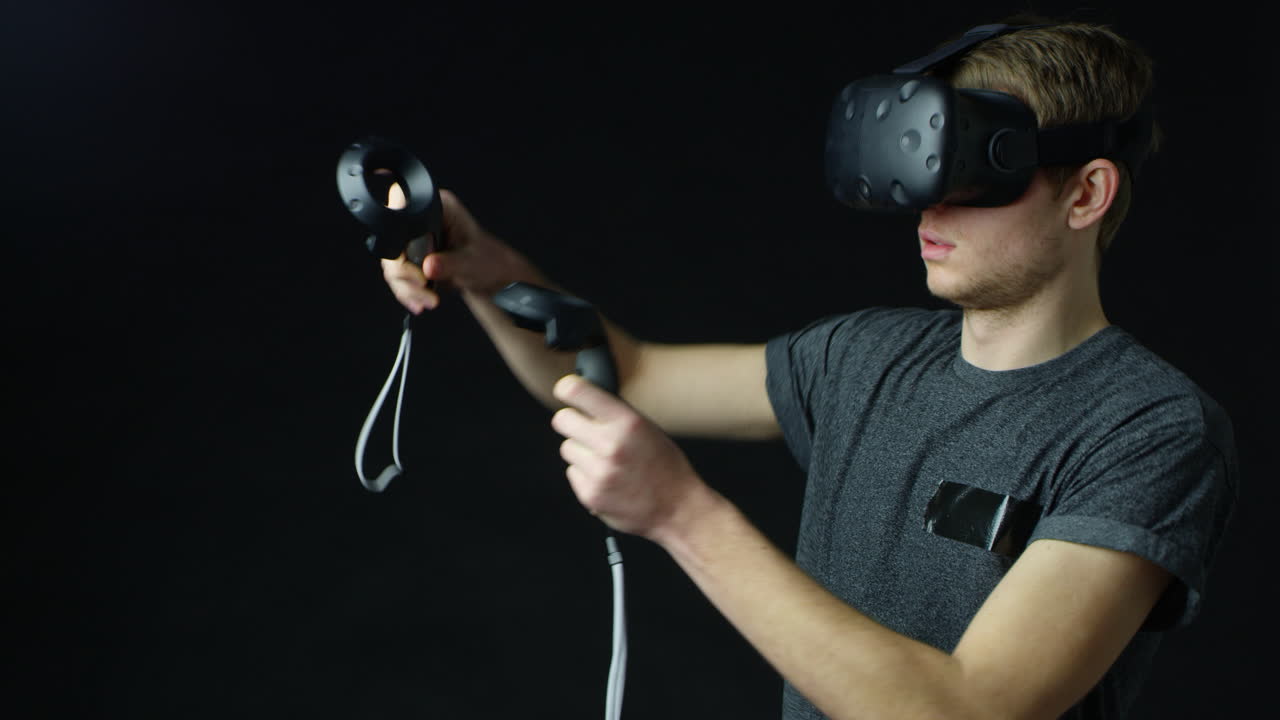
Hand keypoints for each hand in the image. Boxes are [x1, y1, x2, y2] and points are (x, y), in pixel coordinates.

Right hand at [380, 188, 529, 313]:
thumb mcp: (471, 262)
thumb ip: (450, 264)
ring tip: (428, 299)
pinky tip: (421, 301)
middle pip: (393, 244)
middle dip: (404, 273)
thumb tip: (428, 266)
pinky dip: (407, 292)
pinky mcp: (413, 259)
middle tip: (423, 286)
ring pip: (392, 264)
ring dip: (406, 287)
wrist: (492, 280)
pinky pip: (397, 276)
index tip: (419, 267)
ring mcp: (416, 240)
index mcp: (439, 207)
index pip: (405, 217)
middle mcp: (424, 220)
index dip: (404, 244)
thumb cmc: (489, 262)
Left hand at [551, 374, 705, 539]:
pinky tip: (607, 478)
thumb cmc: (665, 465)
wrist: (677, 509)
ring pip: (567, 448)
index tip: (565, 391)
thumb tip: (583, 401)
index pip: (578, 391)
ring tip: (606, 461)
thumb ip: (616, 414)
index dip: (567, 389)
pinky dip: (585, 474)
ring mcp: (599, 472)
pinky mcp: (590, 494)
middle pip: (562, 420)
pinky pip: (572, 473)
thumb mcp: (648, 429)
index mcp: (627, 422)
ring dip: (581, 451)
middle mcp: (611, 444)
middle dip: (571, 423)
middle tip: (585, 429)